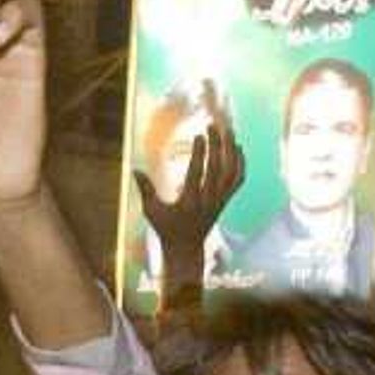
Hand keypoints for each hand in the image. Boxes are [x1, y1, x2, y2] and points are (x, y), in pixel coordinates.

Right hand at [135, 87, 245, 271]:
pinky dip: (240, 162)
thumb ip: (145, 190)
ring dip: (231, 150)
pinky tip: (236, 147)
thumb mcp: (151, 211)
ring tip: (227, 130)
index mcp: (190, 202)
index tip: (200, 135)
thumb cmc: (166, 228)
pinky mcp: (225, 200)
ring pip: (231, 172)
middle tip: (212, 126)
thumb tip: (134, 170)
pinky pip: (238, 180)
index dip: (200, 154)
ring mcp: (220, 200)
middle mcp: (208, 200)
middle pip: (218, 168)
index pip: (198, 174)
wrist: (186, 248)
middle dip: (217, 145)